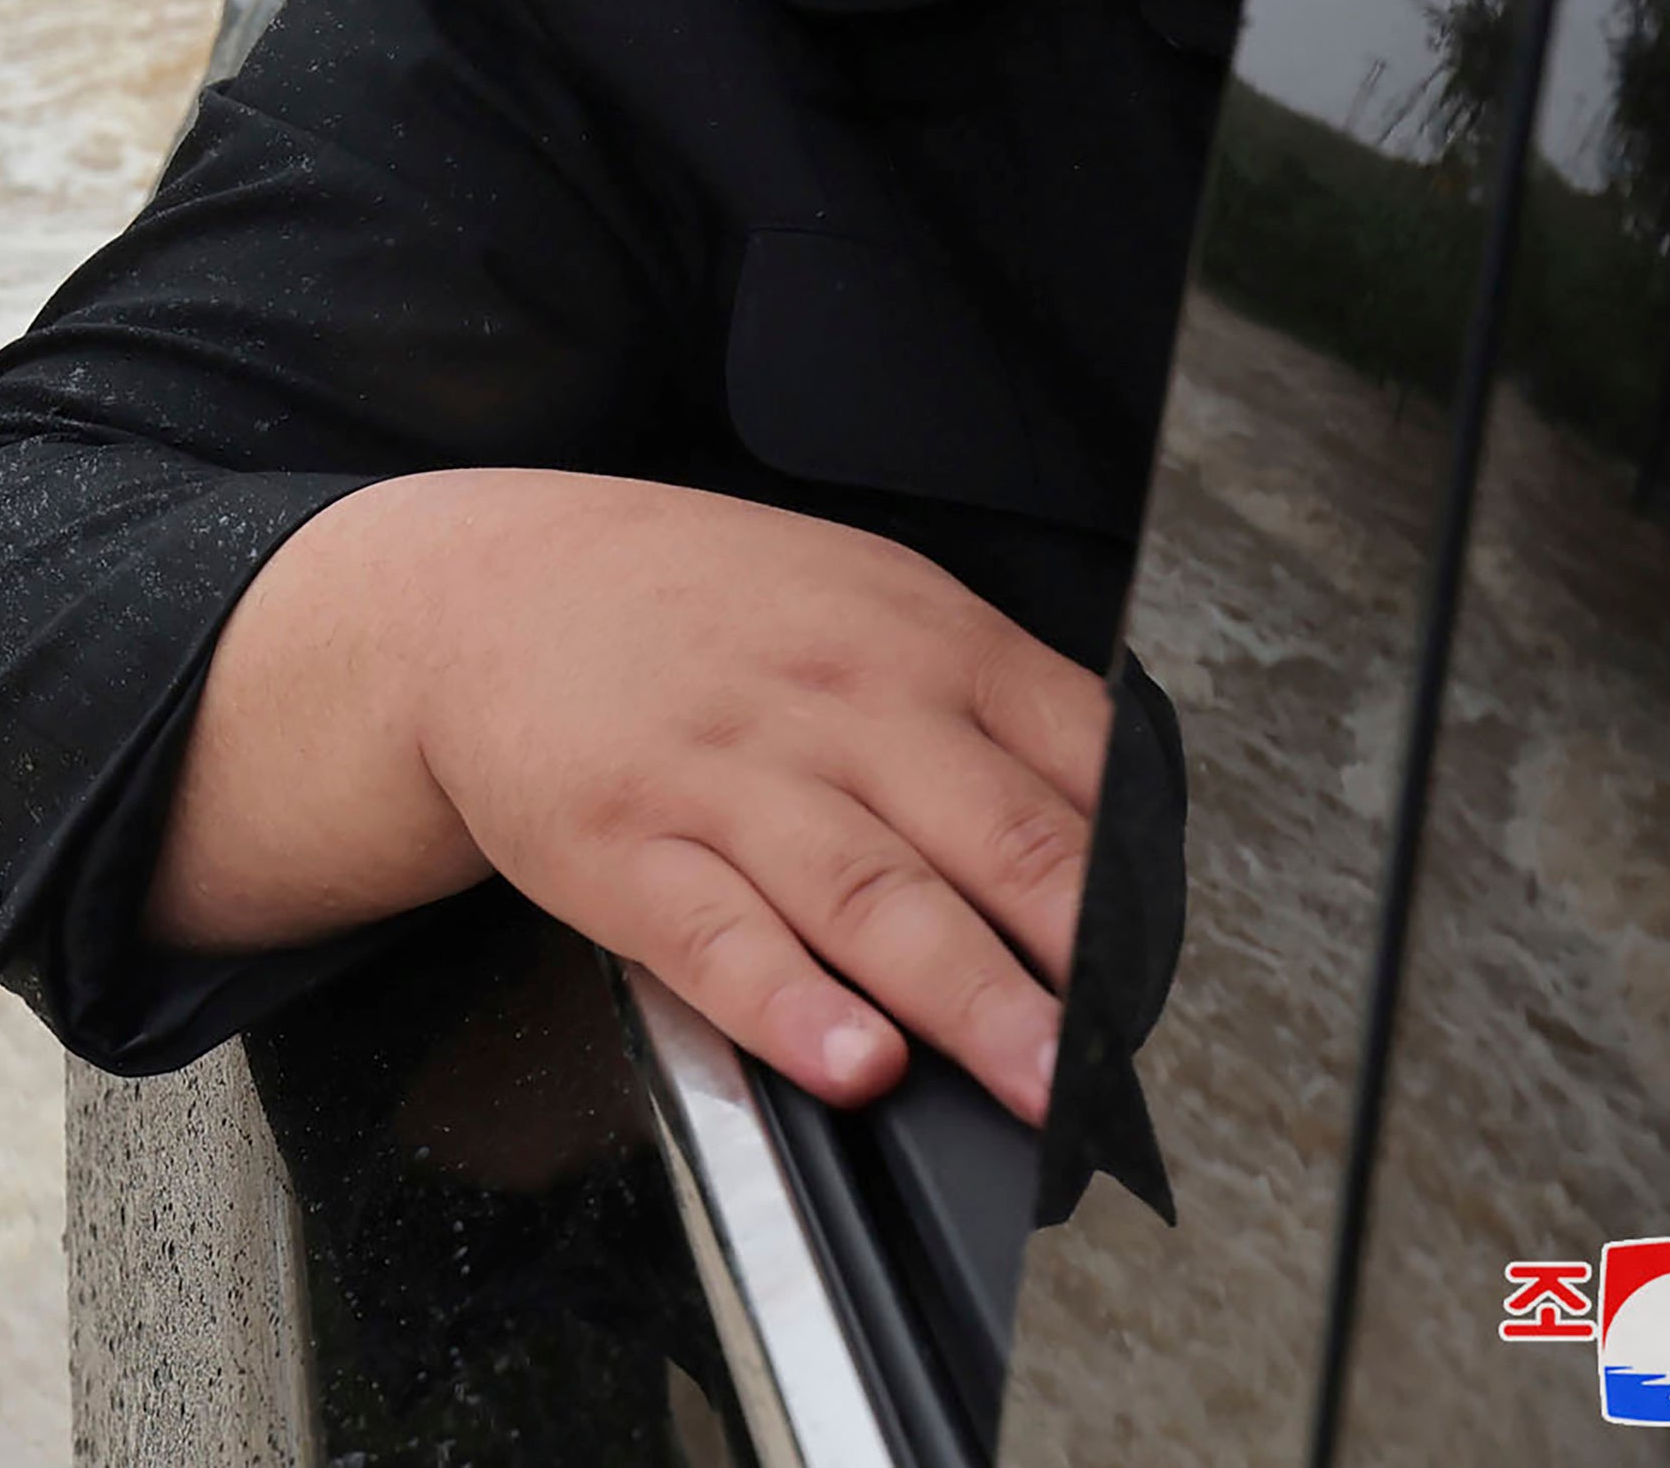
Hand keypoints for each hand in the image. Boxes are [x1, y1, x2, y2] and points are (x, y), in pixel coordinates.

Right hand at [152, 470, 1111, 1121]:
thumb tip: (1131, 825)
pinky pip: (716, 937)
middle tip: (1145, 1054)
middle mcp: (833, 705)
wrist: (480, 589)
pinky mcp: (622, 849)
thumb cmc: (692, 611)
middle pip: (989, 835)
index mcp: (917, 642)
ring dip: (966, 997)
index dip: (1145, 879)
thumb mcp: (860, 602)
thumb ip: (995, 705)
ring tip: (1036, 1080)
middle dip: (1080, 957)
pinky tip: (844, 1056)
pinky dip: (786, 1003)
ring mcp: (724, 778)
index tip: (1189, 976)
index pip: (1073, 760)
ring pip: (871, 895)